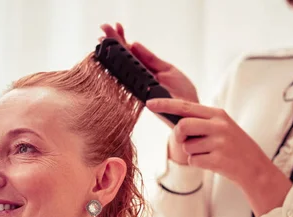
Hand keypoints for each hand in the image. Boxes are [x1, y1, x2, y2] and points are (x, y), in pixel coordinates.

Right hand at [100, 23, 199, 163]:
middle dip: (113, 42)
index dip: (123, 39)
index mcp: (146, 69)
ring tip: (104, 37)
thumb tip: (135, 44)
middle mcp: (139, 78)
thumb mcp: (168, 70)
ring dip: (112, 52)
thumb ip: (151, 59)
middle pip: (122, 58)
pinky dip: (118, 70)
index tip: (117, 26)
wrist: (188, 112)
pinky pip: (126, 82)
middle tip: (104, 28)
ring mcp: (137, 87)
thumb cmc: (181, 93)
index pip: (131, 52)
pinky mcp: (139, 96)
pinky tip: (112, 59)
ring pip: (121, 68)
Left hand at [146, 98, 292, 216]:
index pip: (186, 106)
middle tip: (184, 141)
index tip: (149, 103)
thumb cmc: (233, 147)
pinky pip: (193, 161)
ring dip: (193, 153)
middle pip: (183, 126)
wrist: (255, 168)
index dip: (165, 105)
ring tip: (210, 153)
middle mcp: (219, 125)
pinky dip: (198, 163)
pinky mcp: (218, 159)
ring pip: (187, 146)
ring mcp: (219, 143)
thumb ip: (201, 122)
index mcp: (218, 114)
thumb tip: (174, 123)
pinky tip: (213, 162)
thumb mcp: (221, 127)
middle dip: (178, 136)